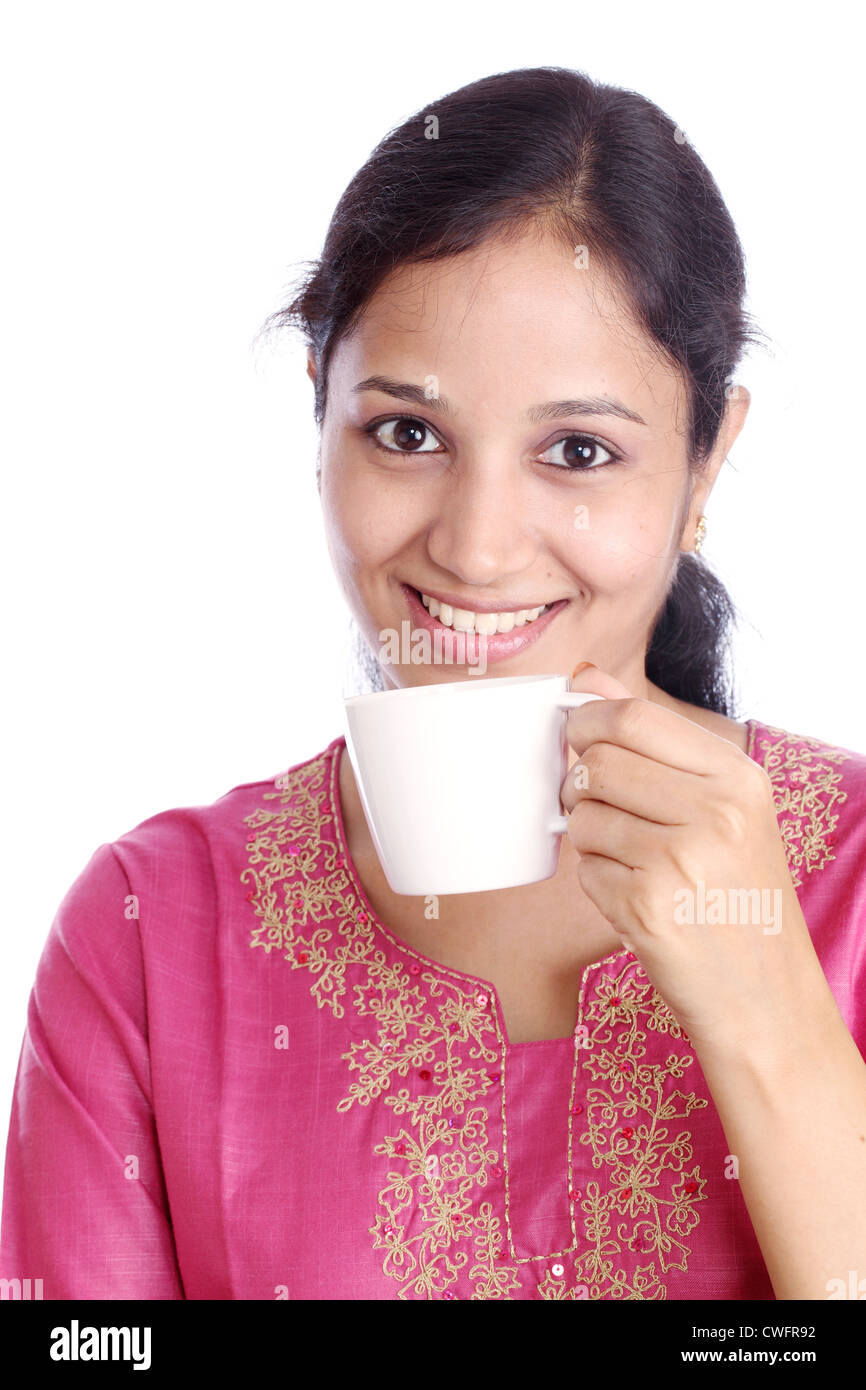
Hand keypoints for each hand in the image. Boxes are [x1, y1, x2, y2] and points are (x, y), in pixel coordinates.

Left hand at [558, 666, 833, 1057]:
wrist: (764, 996)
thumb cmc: (736, 892)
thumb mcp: (722, 805)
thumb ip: (654, 738)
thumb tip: (586, 677)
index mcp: (737, 777)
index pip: (632, 717)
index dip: (586, 721)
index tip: (579, 736)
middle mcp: (715, 812)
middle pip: (597, 763)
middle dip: (582, 783)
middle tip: (604, 808)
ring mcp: (679, 860)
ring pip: (583, 816)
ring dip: (590, 838)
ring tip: (634, 862)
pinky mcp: (645, 907)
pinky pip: (584, 869)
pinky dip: (597, 882)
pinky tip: (637, 899)